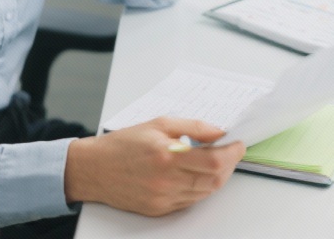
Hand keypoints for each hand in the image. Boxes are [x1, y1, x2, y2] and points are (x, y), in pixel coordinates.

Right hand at [63, 117, 244, 215]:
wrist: (94, 169)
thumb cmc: (123, 144)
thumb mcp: (159, 123)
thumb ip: (193, 127)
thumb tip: (219, 132)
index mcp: (167, 155)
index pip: (215, 161)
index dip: (233, 153)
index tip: (238, 145)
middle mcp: (167, 181)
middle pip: (215, 180)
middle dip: (229, 165)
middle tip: (230, 153)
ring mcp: (164, 198)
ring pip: (205, 193)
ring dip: (217, 177)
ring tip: (214, 162)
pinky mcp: (160, 209)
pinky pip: (190, 202)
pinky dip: (200, 189)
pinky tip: (196, 175)